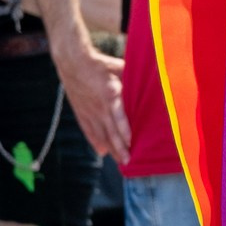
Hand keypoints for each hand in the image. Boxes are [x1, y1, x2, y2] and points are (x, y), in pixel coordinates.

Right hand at [58, 44, 130, 163]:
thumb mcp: (119, 68)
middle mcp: (99, 107)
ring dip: (110, 148)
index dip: (124, 130)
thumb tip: (151, 82)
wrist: (73, 64)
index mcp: (110, 94)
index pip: (118, 116)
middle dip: (119, 147)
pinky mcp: (81, 113)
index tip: (131, 142)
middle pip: (110, 131)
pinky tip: (102, 152)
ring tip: (119, 161)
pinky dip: (96, 142)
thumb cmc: (101, 65)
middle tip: (128, 161)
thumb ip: (132, 79)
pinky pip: (89, 131)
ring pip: (100, 135)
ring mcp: (89, 112)